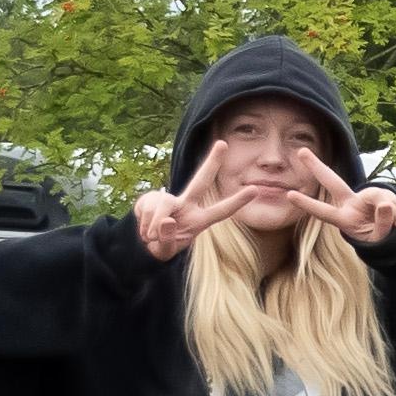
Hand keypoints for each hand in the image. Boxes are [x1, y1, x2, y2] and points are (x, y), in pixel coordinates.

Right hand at [133, 140, 254, 260]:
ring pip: (164, 205)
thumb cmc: (161, 246)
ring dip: (153, 226)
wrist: (140, 244)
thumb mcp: (165, 251)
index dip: (237, 202)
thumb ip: (167, 240)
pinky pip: (148, 208)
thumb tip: (167, 220)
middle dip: (212, 162)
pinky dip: (144, 223)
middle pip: (201, 181)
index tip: (255, 189)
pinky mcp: (152, 197)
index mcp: (198, 221)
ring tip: (150, 236)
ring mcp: (169, 200)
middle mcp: (187, 205)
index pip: (221, 211)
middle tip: (223, 144)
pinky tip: (144, 227)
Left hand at [285, 148, 395, 243]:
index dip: (308, 203)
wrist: (392, 239)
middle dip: (317, 167)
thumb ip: (382, 223)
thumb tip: (385, 205)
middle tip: (301, 151)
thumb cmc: (379, 241)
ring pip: (378, 197)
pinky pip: (390, 200)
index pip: (324, 211)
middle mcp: (350, 204)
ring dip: (390, 210)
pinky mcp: (379, 195)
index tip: (289, 195)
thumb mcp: (380, 239)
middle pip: (332, 182)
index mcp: (344, 219)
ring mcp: (364, 198)